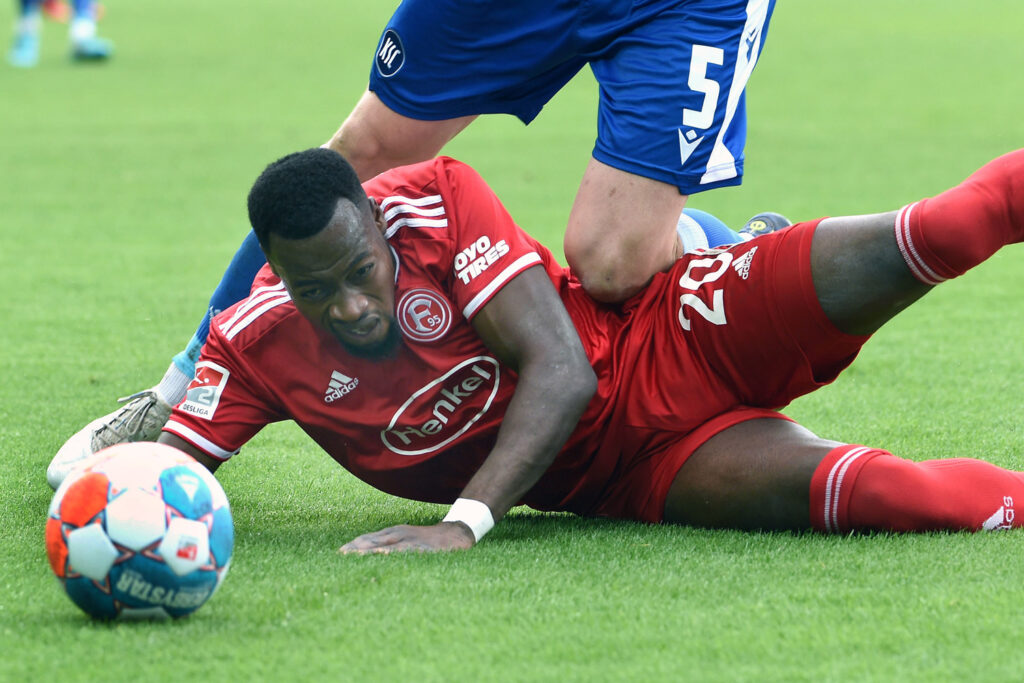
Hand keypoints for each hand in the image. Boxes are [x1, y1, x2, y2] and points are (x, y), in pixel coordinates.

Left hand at [338, 522, 475, 554]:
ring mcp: (410, 540)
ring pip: (386, 546)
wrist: (455, 534)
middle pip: (373, 541)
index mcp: (393, 532)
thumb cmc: (426, 539)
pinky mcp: (421, 548)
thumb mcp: (405, 537)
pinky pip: (405, 552)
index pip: (367, 538)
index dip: (353, 546)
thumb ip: (387, 544)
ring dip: (369, 552)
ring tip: (354, 557)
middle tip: (339, 558)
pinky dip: (392, 553)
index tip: (338, 555)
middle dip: (356, 550)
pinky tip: (383, 556)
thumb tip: (365, 554)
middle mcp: (399, 534)